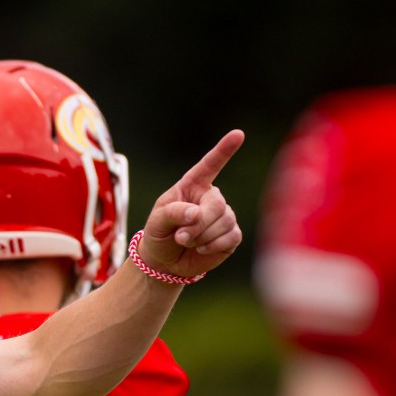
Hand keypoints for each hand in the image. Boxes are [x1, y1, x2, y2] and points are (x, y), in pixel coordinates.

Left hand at [138, 131, 244, 280]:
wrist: (164, 262)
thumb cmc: (158, 235)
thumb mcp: (156, 222)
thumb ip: (173, 213)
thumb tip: (196, 213)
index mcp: (192, 186)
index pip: (210, 165)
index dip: (224, 150)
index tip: (238, 134)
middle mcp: (211, 198)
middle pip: (217, 204)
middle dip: (199, 224)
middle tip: (180, 237)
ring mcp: (223, 215)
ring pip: (224, 222)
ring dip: (201, 237)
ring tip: (186, 242)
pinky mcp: (231, 234)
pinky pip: (231, 237)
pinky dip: (213, 246)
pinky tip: (201, 248)